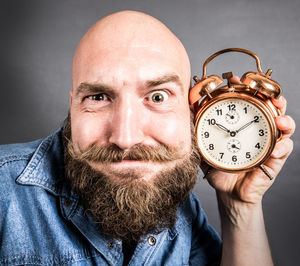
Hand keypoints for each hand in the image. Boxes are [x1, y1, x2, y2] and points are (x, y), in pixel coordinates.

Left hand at [202, 77, 295, 204]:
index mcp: (242, 124)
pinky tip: (275, 149)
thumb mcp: (205, 144)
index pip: (248, 101)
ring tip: (280, 120)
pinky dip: (282, 147)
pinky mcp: (274, 159)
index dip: (245, 88)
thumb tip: (189, 106)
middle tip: (271, 96)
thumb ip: (199, 127)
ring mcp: (268, 143)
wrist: (227, 190)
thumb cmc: (218, 166)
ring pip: (284, 126)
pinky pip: (284, 150)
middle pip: (272, 109)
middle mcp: (258, 130)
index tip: (235, 80)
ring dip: (285, 120)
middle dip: (274, 99)